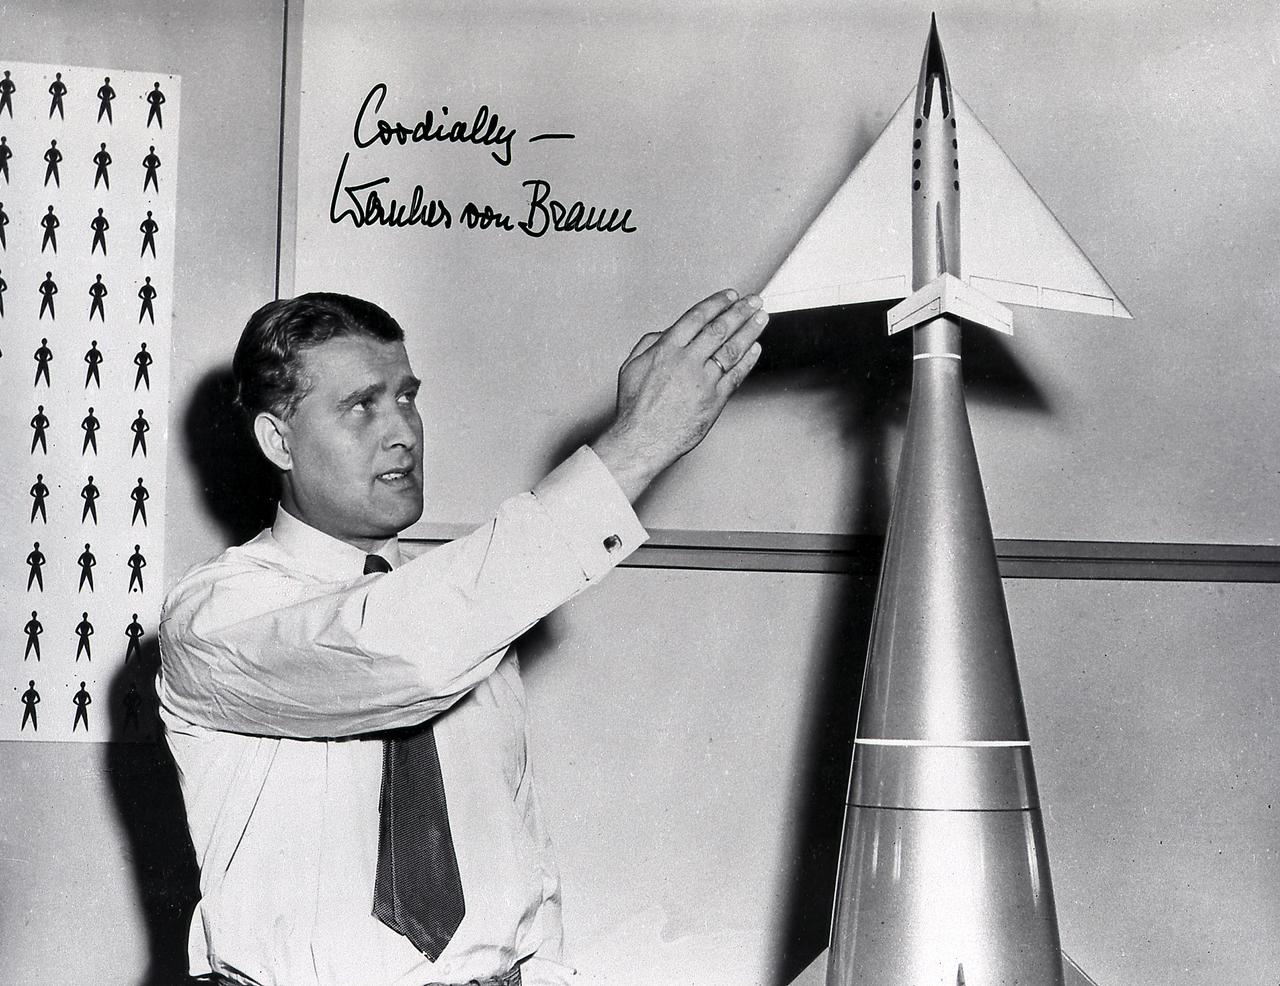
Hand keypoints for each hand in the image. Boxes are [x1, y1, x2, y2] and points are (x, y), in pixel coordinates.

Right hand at [593, 288, 765, 500]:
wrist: (643, 439)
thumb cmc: (635, 408)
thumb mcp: (631, 366)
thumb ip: (650, 343)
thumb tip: (668, 331)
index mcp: (666, 350)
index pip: (697, 317)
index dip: (717, 304)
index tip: (729, 296)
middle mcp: (687, 362)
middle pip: (719, 329)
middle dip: (740, 311)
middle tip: (753, 301)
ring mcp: (703, 381)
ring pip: (732, 349)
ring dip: (750, 330)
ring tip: (761, 318)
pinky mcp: (715, 400)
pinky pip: (736, 375)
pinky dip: (748, 360)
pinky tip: (755, 349)